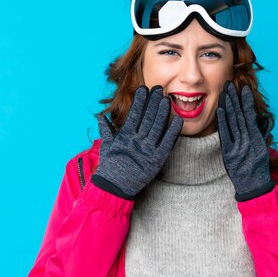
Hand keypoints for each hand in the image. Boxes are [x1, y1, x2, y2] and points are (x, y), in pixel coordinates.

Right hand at [92, 85, 183, 199]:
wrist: (114, 188)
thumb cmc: (110, 167)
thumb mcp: (106, 147)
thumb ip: (105, 131)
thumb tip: (101, 117)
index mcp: (124, 137)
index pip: (134, 115)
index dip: (139, 102)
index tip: (143, 89)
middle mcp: (136, 142)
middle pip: (147, 118)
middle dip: (152, 102)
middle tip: (157, 88)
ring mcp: (147, 151)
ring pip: (157, 127)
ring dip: (162, 112)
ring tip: (166, 98)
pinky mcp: (157, 161)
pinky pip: (167, 143)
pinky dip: (173, 132)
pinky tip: (177, 120)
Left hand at [216, 81, 274, 200]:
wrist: (253, 186)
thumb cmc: (258, 168)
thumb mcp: (262, 149)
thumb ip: (261, 133)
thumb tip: (262, 120)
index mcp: (257, 138)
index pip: (250, 115)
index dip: (246, 101)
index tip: (243, 88)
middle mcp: (248, 140)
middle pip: (240, 115)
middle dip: (235, 98)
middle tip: (230, 84)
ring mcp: (238, 146)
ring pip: (233, 122)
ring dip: (229, 105)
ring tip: (225, 91)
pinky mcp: (228, 153)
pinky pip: (225, 135)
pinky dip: (223, 122)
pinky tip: (221, 109)